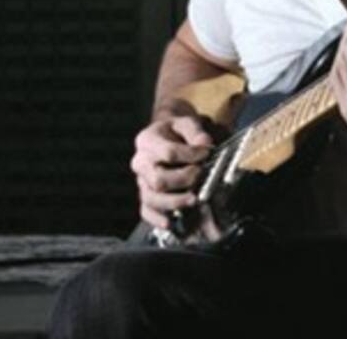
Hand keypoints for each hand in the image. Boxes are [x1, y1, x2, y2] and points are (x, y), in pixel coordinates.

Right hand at [129, 114, 212, 229]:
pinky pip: (145, 211)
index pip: (168, 152)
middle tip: (200, 175)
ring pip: (151, 198)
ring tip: (193, 200)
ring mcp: (141, 181)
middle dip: (183, 180)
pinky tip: (170, 223)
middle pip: (158, 179)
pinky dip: (157, 219)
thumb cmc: (177, 131)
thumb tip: (204, 143)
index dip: (189, 155)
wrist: (166, 137)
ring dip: (174, 202)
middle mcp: (140, 162)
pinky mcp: (145, 195)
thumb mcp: (186, 123)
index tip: (206, 153)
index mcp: (147, 140)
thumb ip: (195, 131)